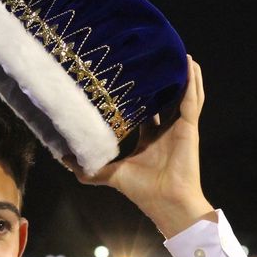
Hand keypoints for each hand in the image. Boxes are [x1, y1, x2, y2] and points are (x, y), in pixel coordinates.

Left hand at [64, 57, 214, 237]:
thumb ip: (88, 169)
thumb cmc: (143, 191)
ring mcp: (179, 128)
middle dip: (160, 81)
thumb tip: (63, 159)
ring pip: (183, 95)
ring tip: (179, 54)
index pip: (144, 114)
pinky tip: (189, 64)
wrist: (166, 202)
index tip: (127, 80)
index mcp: (149, 141)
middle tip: (151, 59)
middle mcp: (164, 132)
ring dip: (182, 76)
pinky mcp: (189, 126)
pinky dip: (192, 83)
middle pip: (164, 100)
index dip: (137, 98)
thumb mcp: (110, 175)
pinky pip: (192, 100)